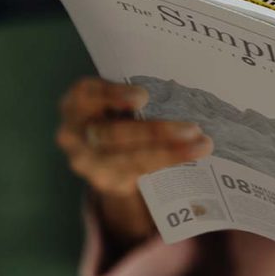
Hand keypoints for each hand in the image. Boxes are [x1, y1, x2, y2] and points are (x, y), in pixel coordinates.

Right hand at [56, 77, 212, 243]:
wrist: (102, 154)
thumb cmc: (116, 115)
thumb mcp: (116, 100)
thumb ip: (134, 98)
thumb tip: (181, 95)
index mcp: (77, 101)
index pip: (89, 94)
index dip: (114, 95)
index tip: (143, 97)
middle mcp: (73, 132)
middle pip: (113, 134)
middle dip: (155, 132)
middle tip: (193, 129)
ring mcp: (85, 161)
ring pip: (128, 159)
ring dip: (169, 153)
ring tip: (201, 146)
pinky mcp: (102, 181)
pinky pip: (136, 173)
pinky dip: (165, 163)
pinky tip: (187, 156)